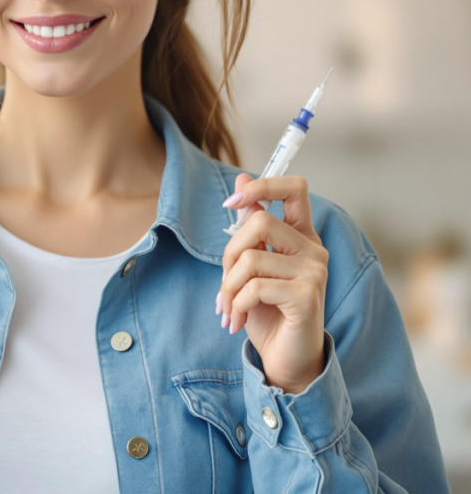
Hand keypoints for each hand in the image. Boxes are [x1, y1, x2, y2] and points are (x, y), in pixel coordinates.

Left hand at [217, 173, 328, 393]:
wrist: (284, 360)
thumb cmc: (267, 312)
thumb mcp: (251, 266)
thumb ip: (250, 226)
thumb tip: (241, 179)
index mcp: (301, 236)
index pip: (294, 188)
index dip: (262, 186)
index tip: (232, 203)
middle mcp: (314, 249)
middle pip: (258, 222)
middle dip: (228, 253)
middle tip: (224, 283)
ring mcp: (315, 272)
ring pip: (251, 258)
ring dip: (228, 287)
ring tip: (228, 309)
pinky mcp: (308, 296)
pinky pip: (255, 286)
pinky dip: (237, 304)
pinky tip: (238, 320)